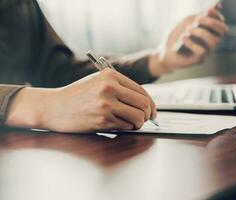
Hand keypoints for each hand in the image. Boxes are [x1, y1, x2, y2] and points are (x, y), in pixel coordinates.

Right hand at [5, 69, 156, 132]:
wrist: (53, 107)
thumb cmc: (76, 95)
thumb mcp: (97, 82)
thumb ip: (120, 88)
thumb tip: (144, 101)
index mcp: (110, 75)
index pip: (141, 91)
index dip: (151, 103)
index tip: (152, 111)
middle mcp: (109, 87)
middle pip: (144, 103)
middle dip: (148, 114)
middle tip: (145, 119)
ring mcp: (106, 104)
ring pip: (138, 116)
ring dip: (138, 123)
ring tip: (132, 124)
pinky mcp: (102, 119)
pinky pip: (125, 126)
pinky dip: (126, 128)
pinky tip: (117, 125)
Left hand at [149, 4, 228, 76]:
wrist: (165, 52)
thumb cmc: (176, 36)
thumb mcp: (184, 23)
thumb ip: (196, 17)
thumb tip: (207, 10)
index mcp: (209, 31)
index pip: (220, 22)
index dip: (217, 14)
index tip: (207, 10)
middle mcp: (211, 41)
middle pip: (222, 31)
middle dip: (211, 22)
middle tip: (198, 19)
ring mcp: (207, 50)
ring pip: (214, 41)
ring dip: (202, 32)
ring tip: (189, 29)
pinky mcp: (199, 59)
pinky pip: (201, 51)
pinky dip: (191, 42)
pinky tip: (183, 38)